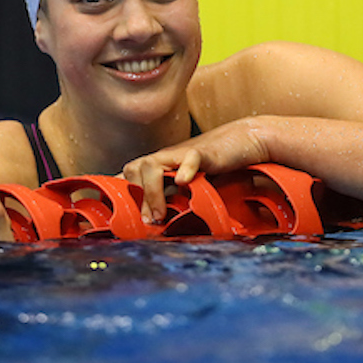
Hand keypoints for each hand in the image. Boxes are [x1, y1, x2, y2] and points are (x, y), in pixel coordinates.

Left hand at [121, 117, 271, 223]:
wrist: (243, 140)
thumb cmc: (216, 166)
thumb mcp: (189, 185)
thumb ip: (173, 196)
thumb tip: (156, 222)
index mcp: (161, 165)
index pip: (130, 174)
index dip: (120, 191)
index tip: (119, 215)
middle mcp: (167, 158)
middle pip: (135, 168)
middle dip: (137, 195)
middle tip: (149, 220)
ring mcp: (183, 153)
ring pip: (152, 164)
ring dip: (152, 192)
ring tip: (161, 214)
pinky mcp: (205, 152)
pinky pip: (189, 158)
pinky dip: (184, 170)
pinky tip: (184, 182)